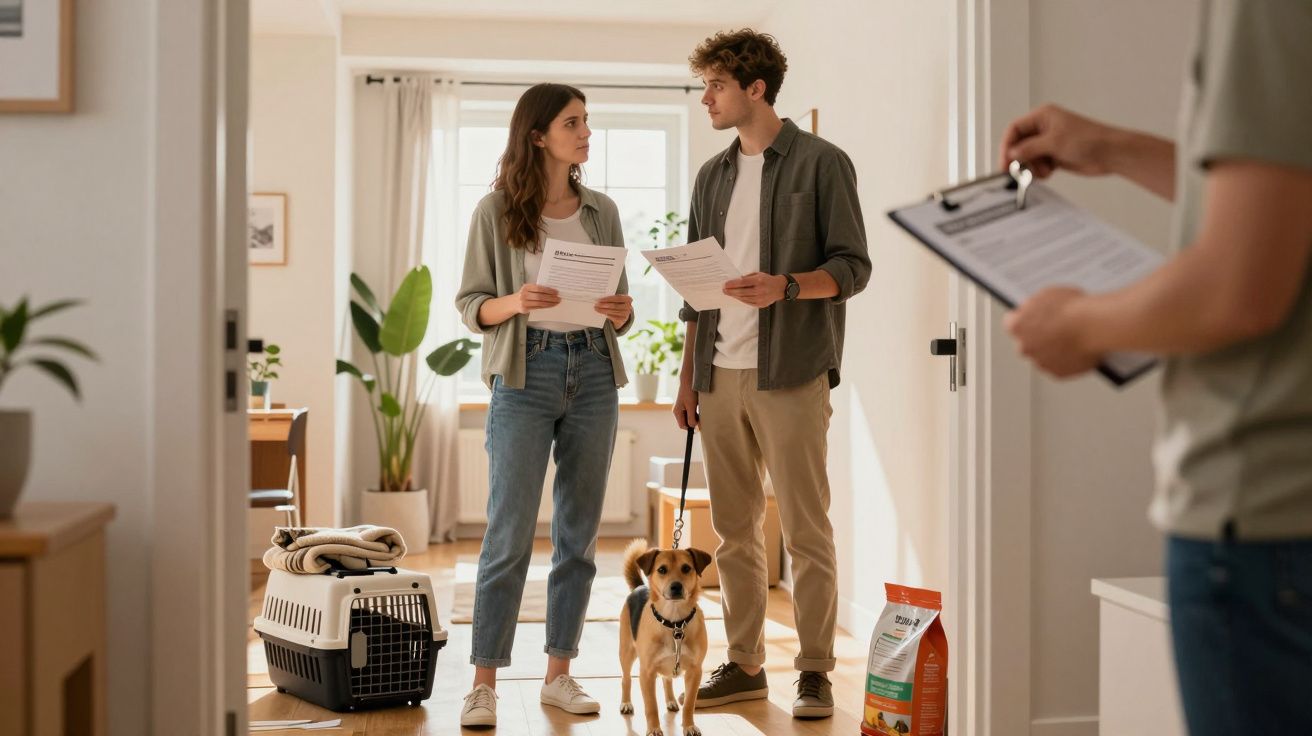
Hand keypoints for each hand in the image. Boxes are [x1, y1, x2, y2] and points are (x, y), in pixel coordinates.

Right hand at [516, 283, 560, 312]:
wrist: (512, 303)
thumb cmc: (524, 294)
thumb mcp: (528, 289)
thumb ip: (537, 289)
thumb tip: (552, 291)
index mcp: (526, 287)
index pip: (539, 288)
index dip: (548, 290)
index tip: (556, 292)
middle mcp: (524, 294)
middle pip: (540, 296)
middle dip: (550, 298)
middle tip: (558, 298)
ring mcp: (524, 302)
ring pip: (539, 303)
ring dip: (549, 303)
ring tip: (556, 302)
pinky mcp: (525, 309)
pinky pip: (537, 308)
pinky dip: (545, 306)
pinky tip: (551, 305)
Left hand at [594, 294, 633, 328]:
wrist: (623, 315)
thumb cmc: (618, 304)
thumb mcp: (617, 300)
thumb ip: (612, 298)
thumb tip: (600, 298)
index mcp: (628, 299)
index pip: (617, 298)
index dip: (608, 299)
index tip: (599, 299)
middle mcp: (628, 306)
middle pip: (614, 305)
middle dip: (604, 305)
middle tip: (596, 304)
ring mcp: (626, 314)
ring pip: (612, 311)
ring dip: (603, 310)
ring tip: (596, 308)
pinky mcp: (623, 320)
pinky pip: (613, 317)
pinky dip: (606, 315)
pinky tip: (601, 313)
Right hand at [673, 380, 698, 429]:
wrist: (689, 380)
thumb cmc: (689, 393)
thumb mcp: (691, 407)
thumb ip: (691, 418)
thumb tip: (693, 427)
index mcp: (677, 412)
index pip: (683, 426)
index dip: (690, 427)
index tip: (699, 425)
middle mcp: (678, 411)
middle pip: (686, 422)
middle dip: (693, 421)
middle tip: (701, 416)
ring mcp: (682, 408)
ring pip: (689, 417)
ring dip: (695, 416)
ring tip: (699, 409)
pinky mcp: (686, 404)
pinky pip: (691, 412)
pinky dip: (695, 412)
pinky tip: (698, 407)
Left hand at [723, 272, 786, 307]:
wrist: (779, 288)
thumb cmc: (767, 280)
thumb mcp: (758, 274)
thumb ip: (747, 277)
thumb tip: (735, 281)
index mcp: (759, 281)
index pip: (742, 283)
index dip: (732, 284)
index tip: (725, 284)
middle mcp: (760, 290)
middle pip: (741, 292)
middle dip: (731, 291)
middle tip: (724, 290)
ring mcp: (760, 298)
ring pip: (743, 298)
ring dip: (735, 296)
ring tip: (729, 293)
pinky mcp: (760, 304)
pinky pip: (748, 302)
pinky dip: (741, 299)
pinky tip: (737, 297)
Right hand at [998, 104, 1120, 179]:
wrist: (1110, 153)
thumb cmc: (1089, 139)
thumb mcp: (1054, 142)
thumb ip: (1029, 148)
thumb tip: (1012, 153)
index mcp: (1043, 117)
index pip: (1015, 129)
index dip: (1007, 145)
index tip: (1005, 161)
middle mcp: (1044, 128)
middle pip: (1020, 144)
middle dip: (1020, 159)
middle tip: (1018, 171)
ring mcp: (1049, 143)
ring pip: (1028, 157)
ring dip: (1032, 167)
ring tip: (1044, 170)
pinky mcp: (1055, 155)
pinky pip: (1038, 165)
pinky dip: (1040, 171)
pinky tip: (1050, 171)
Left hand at [1004, 287, 1100, 378]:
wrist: (1095, 325)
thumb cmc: (1073, 308)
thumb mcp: (1047, 295)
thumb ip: (1034, 306)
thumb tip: (1034, 310)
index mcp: (1017, 326)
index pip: (1012, 323)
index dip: (1025, 319)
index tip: (1032, 318)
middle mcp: (1025, 348)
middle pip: (1026, 343)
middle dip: (1037, 337)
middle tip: (1054, 329)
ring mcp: (1042, 362)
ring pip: (1043, 356)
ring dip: (1052, 350)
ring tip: (1070, 339)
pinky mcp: (1058, 373)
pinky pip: (1059, 367)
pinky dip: (1067, 360)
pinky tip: (1077, 349)